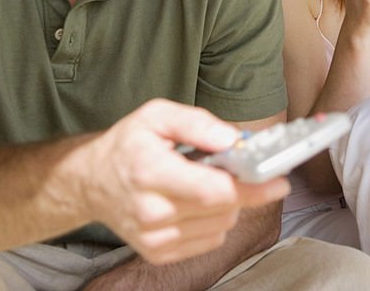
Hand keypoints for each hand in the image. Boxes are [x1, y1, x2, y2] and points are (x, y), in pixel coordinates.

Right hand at [81, 99, 288, 264]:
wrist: (90, 183)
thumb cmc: (127, 145)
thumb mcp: (157, 115)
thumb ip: (197, 123)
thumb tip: (234, 139)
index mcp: (150, 171)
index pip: (213, 190)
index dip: (251, 186)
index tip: (279, 180)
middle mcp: (151, 211)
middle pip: (223, 209)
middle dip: (242, 188)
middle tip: (238, 168)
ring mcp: (154, 238)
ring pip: (221, 226)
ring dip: (228, 204)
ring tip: (206, 182)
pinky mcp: (158, 254)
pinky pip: (210, 240)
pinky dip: (215, 220)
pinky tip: (197, 202)